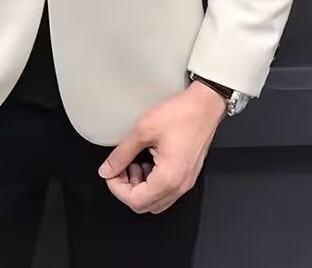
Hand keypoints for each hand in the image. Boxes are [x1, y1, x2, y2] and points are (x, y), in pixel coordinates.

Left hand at [97, 80, 225, 213]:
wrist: (205, 106)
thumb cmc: (178, 115)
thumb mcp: (143, 130)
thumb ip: (122, 154)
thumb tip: (105, 171)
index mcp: (168, 179)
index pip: (135, 200)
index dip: (117, 188)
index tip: (110, 171)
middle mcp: (179, 187)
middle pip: (145, 205)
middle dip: (127, 189)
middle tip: (121, 167)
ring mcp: (186, 183)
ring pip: (156, 201)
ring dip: (140, 187)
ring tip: (134, 163)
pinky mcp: (188, 176)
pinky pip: (166, 192)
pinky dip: (152, 184)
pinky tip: (148, 162)